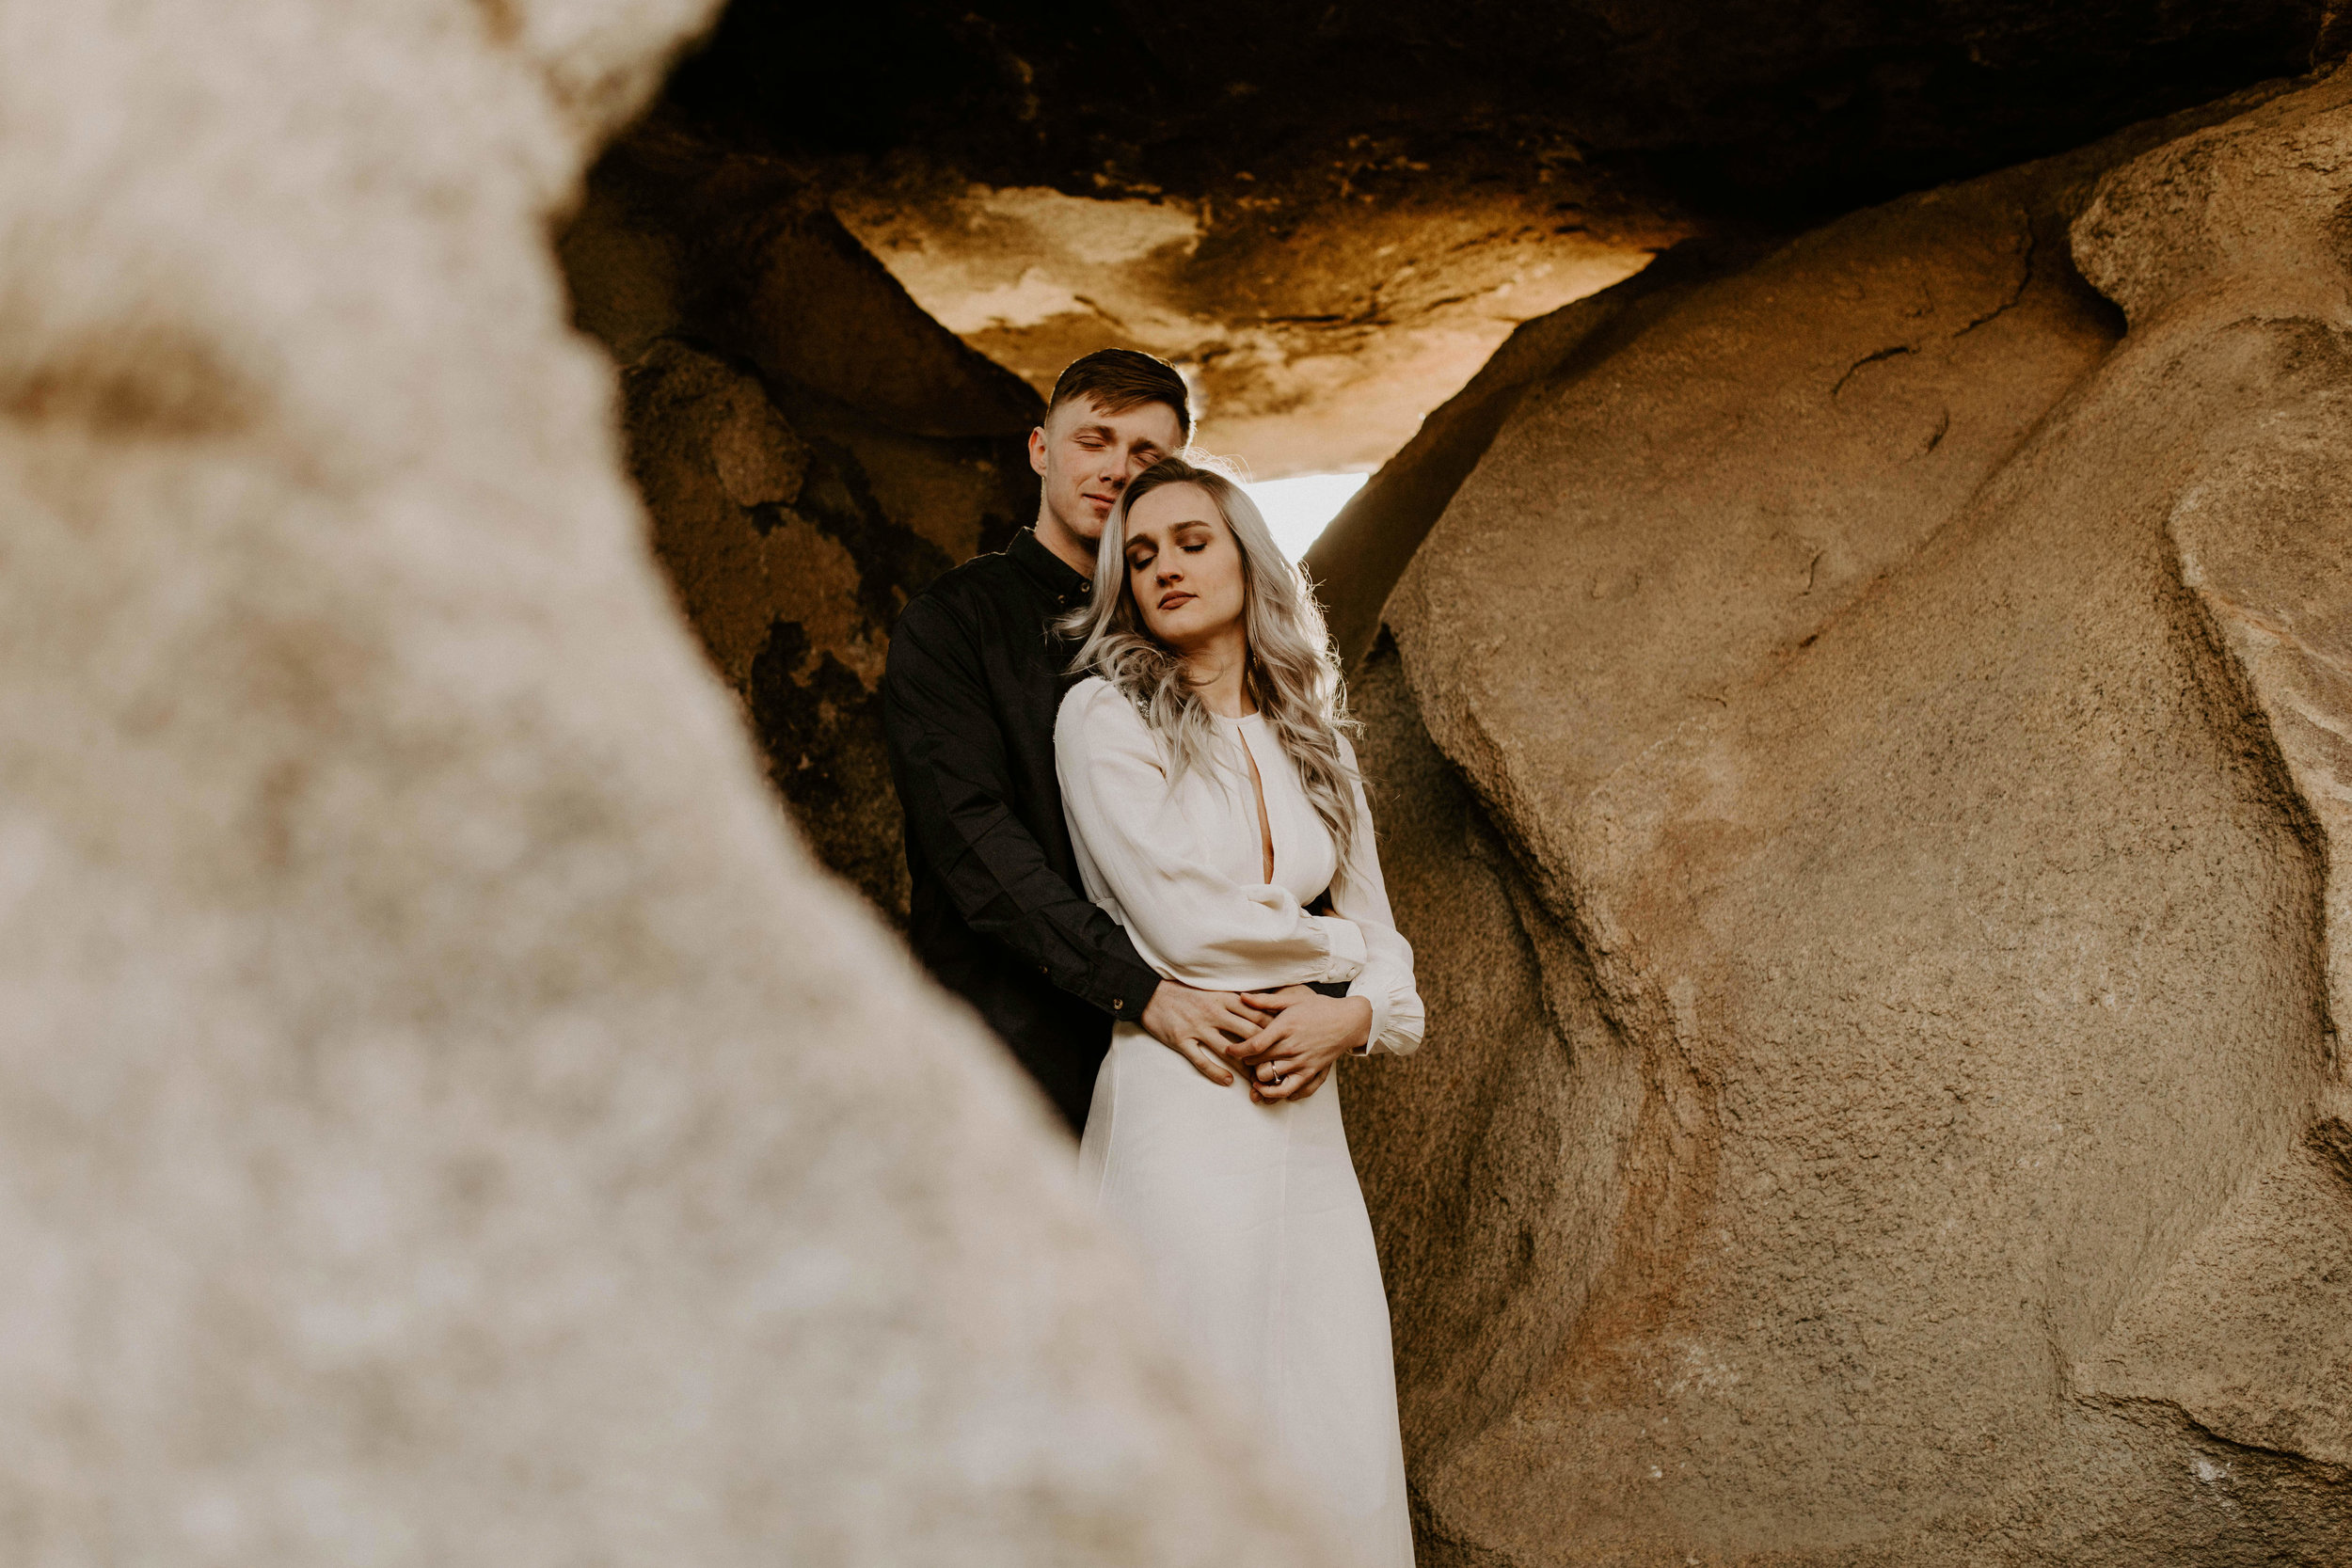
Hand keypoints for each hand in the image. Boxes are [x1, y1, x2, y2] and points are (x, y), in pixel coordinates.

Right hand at [1140, 980, 1271, 1086]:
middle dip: (1266, 1052)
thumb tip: (1264, 1009)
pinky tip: (1227, 1082)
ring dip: (1245, 1067)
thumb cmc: (1185, 993)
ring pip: (1228, 1050)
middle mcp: (1214, 1012)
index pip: (1258, 1015)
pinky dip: (1216, 1072)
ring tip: (1258, 1081)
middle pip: (1249, 1033)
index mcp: (1224, 998)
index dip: (1275, 1031)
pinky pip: (1201, 1060)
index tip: (1288, 1044)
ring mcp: (1197, 1027)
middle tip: (1278, 1067)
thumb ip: (1236, 1001)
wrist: (1150, 993)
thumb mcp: (1214, 991)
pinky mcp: (1181, 1040)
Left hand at [1230, 989, 1372, 1102]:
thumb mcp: (1292, 999)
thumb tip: (1241, 996)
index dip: (1237, 1050)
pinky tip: (1268, 1089)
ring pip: (1270, 1078)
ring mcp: (1302, 1062)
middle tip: (1241, 1059)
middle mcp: (1292, 1047)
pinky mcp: (1311, 1072)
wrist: (1348, 1021)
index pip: (1254, 1044)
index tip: (1229, 1049)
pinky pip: (1289, 1091)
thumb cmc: (1319, 1008)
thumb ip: (1265, 1001)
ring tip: (1252, 1074)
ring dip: (1257, 1078)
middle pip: (1258, 1062)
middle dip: (1245, 1062)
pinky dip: (1275, 1094)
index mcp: (1285, 1027)